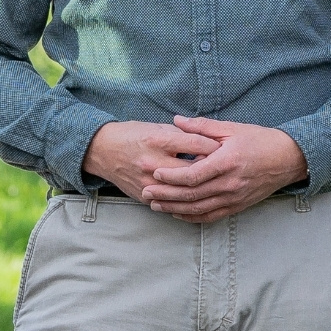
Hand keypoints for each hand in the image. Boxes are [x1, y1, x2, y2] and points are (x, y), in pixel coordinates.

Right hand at [83, 119, 220, 200]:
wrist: (102, 151)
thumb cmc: (133, 134)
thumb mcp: (157, 127)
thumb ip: (182, 134)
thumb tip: (207, 140)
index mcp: (159, 139)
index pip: (195, 144)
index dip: (214, 147)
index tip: (227, 149)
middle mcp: (153, 162)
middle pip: (192, 170)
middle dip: (212, 170)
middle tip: (226, 170)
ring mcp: (148, 181)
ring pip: (182, 191)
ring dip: (200, 189)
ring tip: (214, 185)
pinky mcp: (143, 195)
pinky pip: (169, 203)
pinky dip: (185, 202)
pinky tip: (198, 199)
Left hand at [144, 116, 307, 222]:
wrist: (288, 159)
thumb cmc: (260, 140)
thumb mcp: (232, 128)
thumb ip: (202, 127)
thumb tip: (176, 120)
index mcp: (227, 162)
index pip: (193, 175)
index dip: (172, 176)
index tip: (155, 173)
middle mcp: (230, 184)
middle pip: (192, 195)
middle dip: (166, 194)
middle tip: (146, 192)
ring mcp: (234, 198)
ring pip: (198, 208)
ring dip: (174, 208)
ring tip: (155, 204)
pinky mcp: (237, 206)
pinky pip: (210, 217)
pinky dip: (191, 217)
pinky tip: (177, 213)